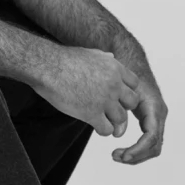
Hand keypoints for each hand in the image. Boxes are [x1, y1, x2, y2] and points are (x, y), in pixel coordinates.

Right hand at [20, 40, 150, 140]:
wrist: (49, 66)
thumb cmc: (65, 59)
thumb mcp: (92, 53)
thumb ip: (105, 58)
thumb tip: (111, 57)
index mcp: (115, 68)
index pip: (135, 84)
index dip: (127, 91)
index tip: (118, 96)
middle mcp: (114, 84)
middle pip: (133, 102)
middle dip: (124, 107)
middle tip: (113, 111)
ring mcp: (104, 100)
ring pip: (121, 119)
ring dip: (114, 122)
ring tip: (105, 122)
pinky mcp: (91, 114)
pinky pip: (107, 129)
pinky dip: (104, 130)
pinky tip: (96, 126)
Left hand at [107, 41, 169, 164]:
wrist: (132, 61)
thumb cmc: (126, 73)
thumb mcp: (122, 90)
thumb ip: (120, 110)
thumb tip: (116, 132)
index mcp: (154, 107)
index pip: (152, 136)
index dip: (138, 149)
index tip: (122, 156)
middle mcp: (159, 114)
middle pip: (154, 146)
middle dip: (136, 156)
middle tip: (115, 156)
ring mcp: (157, 118)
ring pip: (153, 147)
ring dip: (136, 155)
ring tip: (116, 156)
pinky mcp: (151, 119)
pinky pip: (148, 141)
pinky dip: (136, 149)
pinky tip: (122, 150)